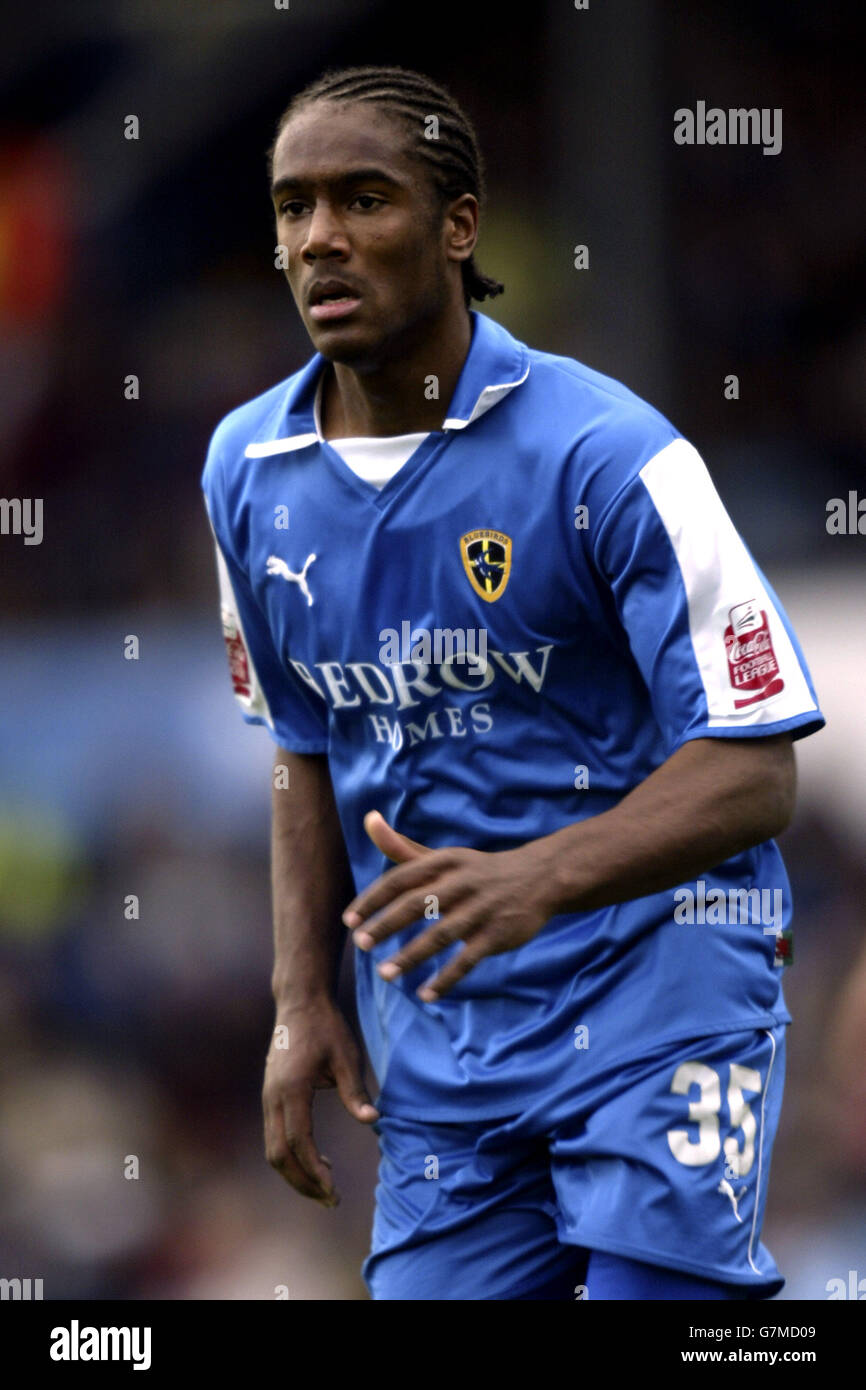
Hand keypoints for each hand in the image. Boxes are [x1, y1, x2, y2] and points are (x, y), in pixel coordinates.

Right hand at [262, 998, 378, 1206]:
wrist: (299, 1001)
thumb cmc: (326, 1026)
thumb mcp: (347, 1056)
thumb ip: (356, 1091)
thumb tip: (373, 1121)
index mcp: (291, 1089)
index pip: (299, 1142)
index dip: (314, 1171)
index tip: (334, 1191)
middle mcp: (273, 1097)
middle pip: (279, 1155)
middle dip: (303, 1182)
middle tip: (332, 1200)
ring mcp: (268, 1097)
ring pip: (273, 1148)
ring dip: (296, 1173)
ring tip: (325, 1187)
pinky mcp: (270, 1096)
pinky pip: (275, 1136)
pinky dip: (292, 1155)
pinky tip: (317, 1160)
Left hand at [342, 811, 560, 999]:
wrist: (540, 876)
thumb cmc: (477, 870)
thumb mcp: (443, 857)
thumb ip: (402, 847)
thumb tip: (368, 820)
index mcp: (444, 862)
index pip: (400, 879)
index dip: (373, 899)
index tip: (349, 919)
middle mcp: (461, 883)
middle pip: (417, 904)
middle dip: (386, 924)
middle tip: (360, 943)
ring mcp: (480, 910)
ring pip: (440, 935)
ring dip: (410, 955)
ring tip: (384, 974)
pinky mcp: (497, 934)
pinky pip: (467, 960)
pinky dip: (446, 978)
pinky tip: (425, 994)